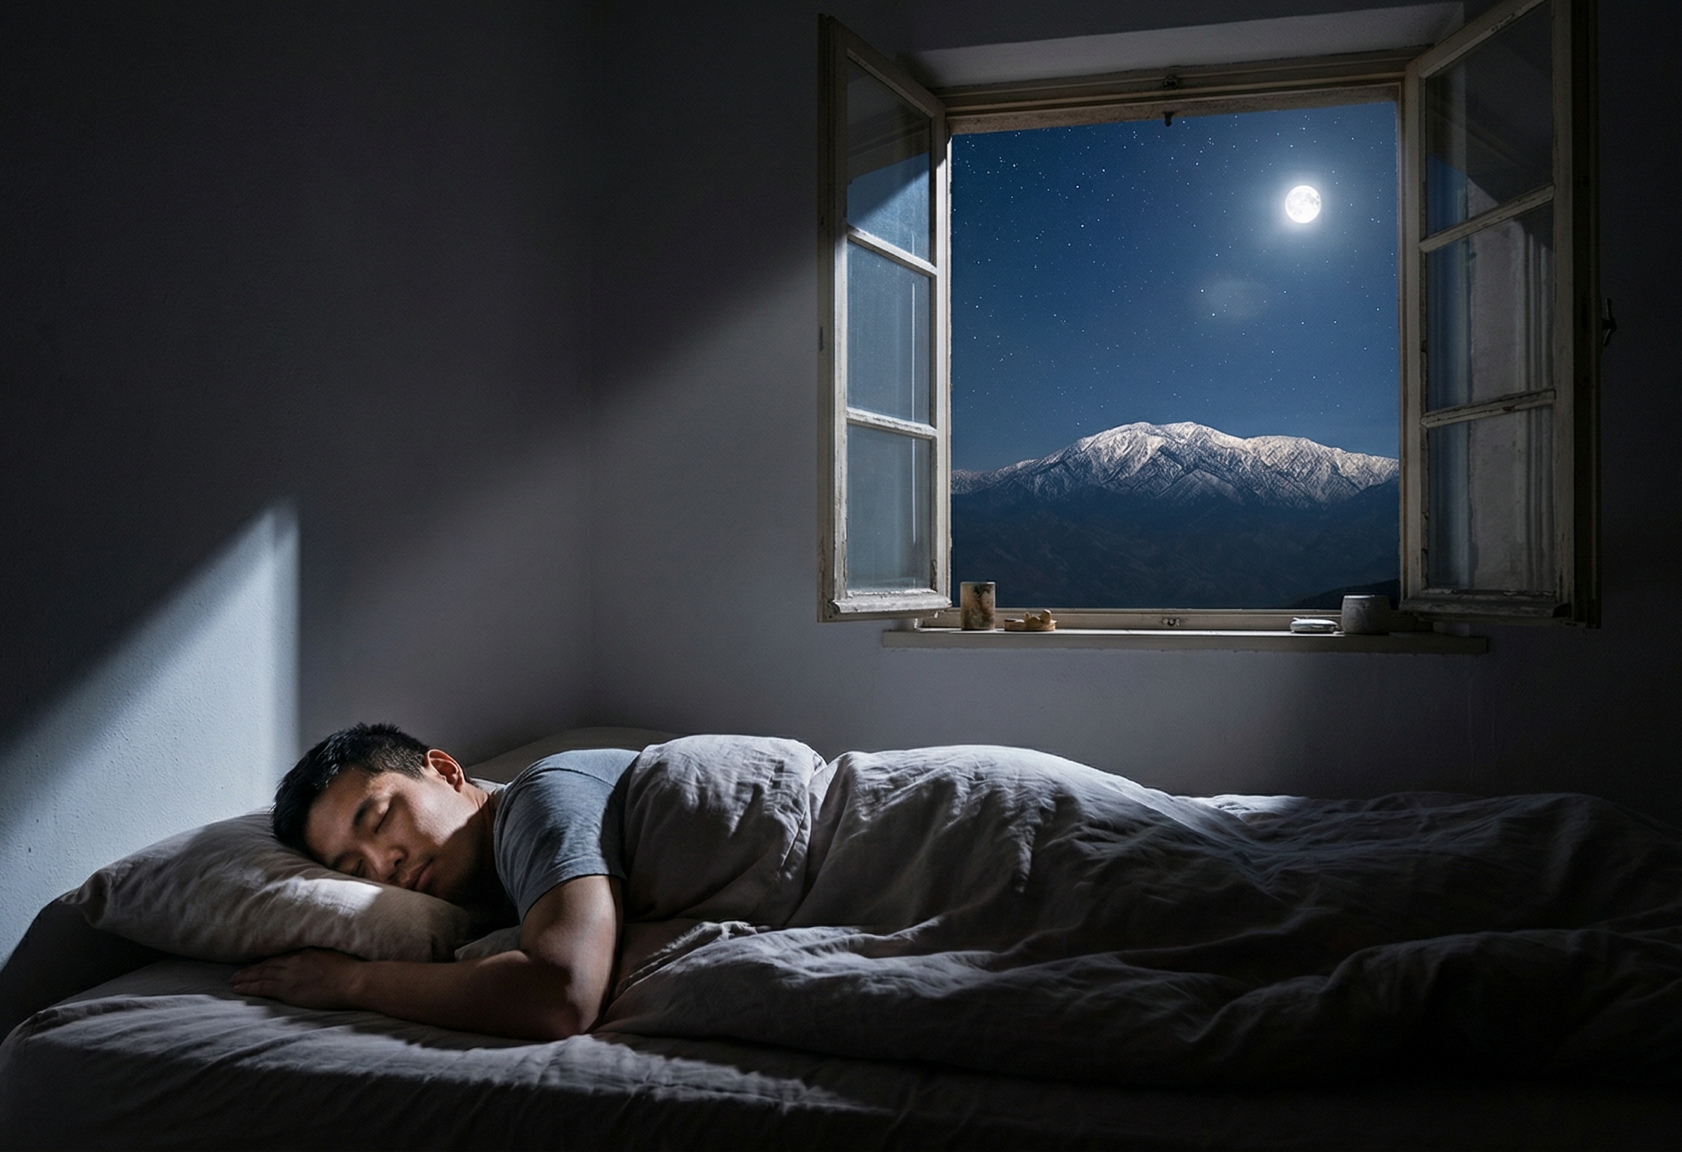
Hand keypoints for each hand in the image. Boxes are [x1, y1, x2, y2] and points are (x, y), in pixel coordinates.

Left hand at [231, 948, 364, 1009]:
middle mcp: (294, 960)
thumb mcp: (335, 956)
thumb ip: (323, 956)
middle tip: (238, 972)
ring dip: (245, 977)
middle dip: (251, 968)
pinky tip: (238, 989)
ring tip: (233, 980)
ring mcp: (289, 973)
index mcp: (306, 951)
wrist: (353, 980)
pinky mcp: (286, 988)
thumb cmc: (351, 970)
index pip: (281, 955)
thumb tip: (320, 959)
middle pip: (267, 963)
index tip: (257, 962)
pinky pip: (262, 987)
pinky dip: (248, 987)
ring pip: (261, 973)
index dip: (267, 959)